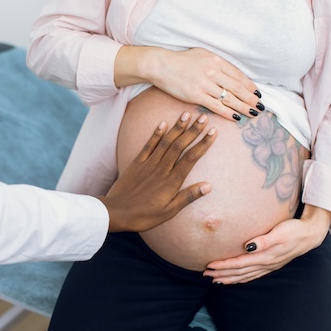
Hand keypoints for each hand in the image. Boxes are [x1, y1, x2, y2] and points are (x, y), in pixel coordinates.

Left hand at [99, 111, 216, 232]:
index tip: (213, 131)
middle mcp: (162, 169)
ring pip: (166, 142)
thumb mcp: (169, 211)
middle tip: (203, 117)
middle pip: (180, 146)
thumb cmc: (144, 216)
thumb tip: (208, 186)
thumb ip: (188, 197)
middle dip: (193, 130)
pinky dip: (156, 134)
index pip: (191, 158)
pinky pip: (148, 145)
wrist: (117, 212)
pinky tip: (163, 123)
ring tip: (187, 114)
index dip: (203, 144)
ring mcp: (148, 164)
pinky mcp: (137, 163)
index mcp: (172, 181)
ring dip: (177, 127)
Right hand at [114, 46, 263, 120]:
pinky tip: (236, 118)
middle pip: (237, 88)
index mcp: (216, 60)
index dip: (249, 86)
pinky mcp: (196, 95)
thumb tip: (229, 73)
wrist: (161, 65)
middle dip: (250, 98)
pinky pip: (216, 106)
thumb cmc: (180, 60)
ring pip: (229, 98)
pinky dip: (228, 112)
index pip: (238, 75)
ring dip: (243, 107)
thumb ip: (216, 63)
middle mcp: (213, 71)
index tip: (257, 94)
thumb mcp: (202, 54)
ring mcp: (205, 84)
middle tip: (260, 107)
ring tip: (252, 113)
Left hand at [203, 205, 330, 283]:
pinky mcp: (271, 264)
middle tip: (206, 274)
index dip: (224, 265)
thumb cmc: (293, 230)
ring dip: (229, 278)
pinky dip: (241, 278)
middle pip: (239, 272)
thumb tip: (248, 246)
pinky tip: (234, 279)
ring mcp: (268, 266)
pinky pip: (252, 275)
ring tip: (214, 279)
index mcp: (265, 256)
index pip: (239, 263)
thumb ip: (264, 240)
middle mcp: (265, 263)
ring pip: (245, 275)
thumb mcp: (279, 232)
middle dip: (222, 273)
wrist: (310, 234)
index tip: (210, 265)